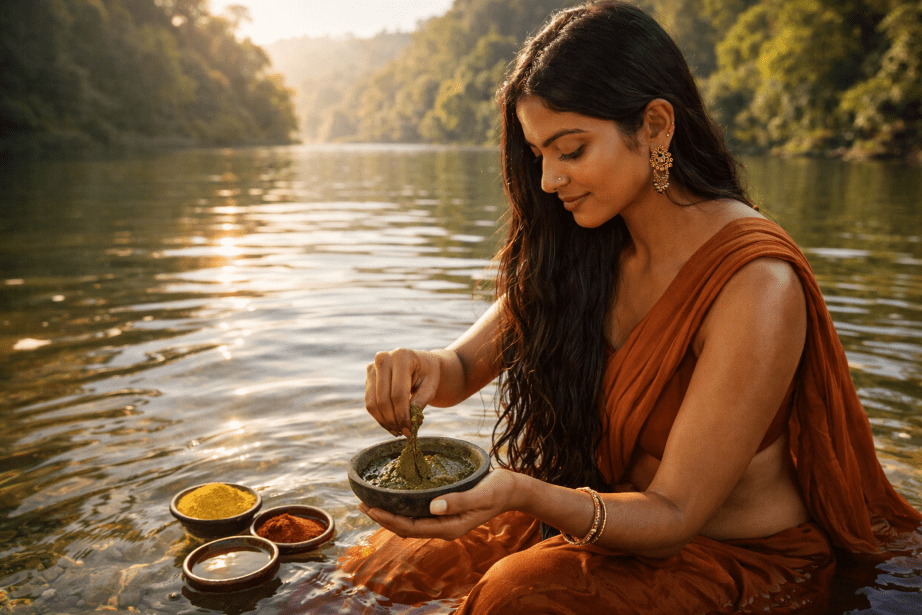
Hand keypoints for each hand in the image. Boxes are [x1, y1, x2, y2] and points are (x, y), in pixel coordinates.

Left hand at [358, 469, 518, 539]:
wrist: (512, 489)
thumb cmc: (498, 490)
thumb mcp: (481, 494)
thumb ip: (459, 501)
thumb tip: (433, 507)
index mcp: (449, 527)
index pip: (411, 527)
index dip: (388, 519)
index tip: (370, 508)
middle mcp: (443, 526)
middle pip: (405, 527)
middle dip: (382, 518)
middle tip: (361, 504)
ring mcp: (444, 520)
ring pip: (410, 522)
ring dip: (389, 514)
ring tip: (370, 502)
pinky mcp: (445, 511)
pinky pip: (418, 513)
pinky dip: (402, 507)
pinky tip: (394, 497)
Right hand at [365, 348, 441, 435]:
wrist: (421, 364)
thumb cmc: (428, 374)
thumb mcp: (430, 386)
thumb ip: (420, 401)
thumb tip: (409, 422)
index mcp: (402, 356)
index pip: (398, 393)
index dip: (403, 414)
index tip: (410, 430)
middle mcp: (383, 358)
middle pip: (383, 399)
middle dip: (394, 420)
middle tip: (405, 433)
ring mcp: (372, 367)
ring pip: (373, 403)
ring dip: (385, 421)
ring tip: (398, 431)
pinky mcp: (368, 377)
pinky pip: (370, 402)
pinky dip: (379, 417)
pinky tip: (391, 425)